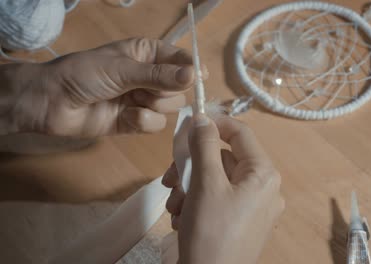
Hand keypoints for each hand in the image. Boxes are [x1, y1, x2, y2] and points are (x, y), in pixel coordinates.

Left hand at [0, 38, 198, 136]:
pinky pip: (156, 125)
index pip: (180, 59)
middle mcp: (149, 76)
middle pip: (180, 88)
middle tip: (147, 91)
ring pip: (170, 108)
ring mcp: (143, 100)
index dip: (192, 67)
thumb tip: (194, 76)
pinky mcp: (136, 122)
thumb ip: (160, 75)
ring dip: (153, 107)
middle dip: (166, 92)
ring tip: (131, 102)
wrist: (52, 103)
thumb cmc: (84, 74)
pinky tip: (125, 117)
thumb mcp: (123, 69)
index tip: (201, 77)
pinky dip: (143, 122)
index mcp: (147, 54)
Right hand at [162, 115, 284, 263]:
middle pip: (222, 160)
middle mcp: (263, 189)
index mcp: (263, 175)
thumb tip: (203, 118)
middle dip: (192, 168)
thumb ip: (204, 146)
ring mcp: (252, 208)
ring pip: (214, 181)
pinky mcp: (239, 223)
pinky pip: (216, 200)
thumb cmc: (212, 232)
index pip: (241, 134)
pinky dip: (195, 205)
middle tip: (170, 179)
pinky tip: (183, 220)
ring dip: (189, 189)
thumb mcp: (206, 184)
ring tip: (176, 208)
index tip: (188, 125)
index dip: (214, 124)